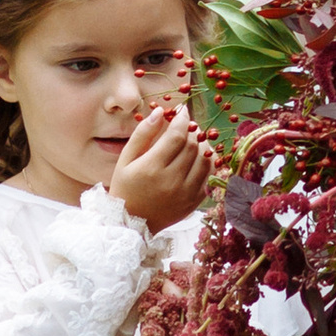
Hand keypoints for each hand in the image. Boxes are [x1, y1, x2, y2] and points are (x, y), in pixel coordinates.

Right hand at [112, 102, 215, 233]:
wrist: (131, 223)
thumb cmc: (125, 188)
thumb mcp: (126, 159)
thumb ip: (142, 134)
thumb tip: (160, 112)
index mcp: (151, 168)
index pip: (176, 136)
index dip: (182, 120)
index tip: (182, 112)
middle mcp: (171, 181)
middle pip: (193, 146)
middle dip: (192, 131)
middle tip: (186, 126)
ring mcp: (186, 194)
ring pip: (206, 159)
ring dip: (203, 145)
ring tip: (193, 139)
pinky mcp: (194, 202)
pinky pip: (210, 176)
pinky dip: (208, 162)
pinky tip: (199, 157)